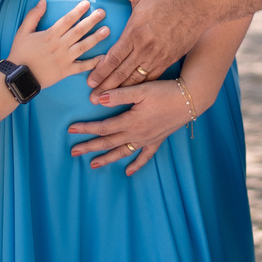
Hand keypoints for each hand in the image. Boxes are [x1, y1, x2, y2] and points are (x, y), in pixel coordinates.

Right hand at [7, 0, 109, 88]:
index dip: (78, 11)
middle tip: (102, 12)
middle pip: (78, 31)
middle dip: (91, 21)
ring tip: (107, 30)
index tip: (87, 3)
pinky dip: (93, 63)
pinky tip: (104, 58)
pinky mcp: (66, 72)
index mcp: (49, 35)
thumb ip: (33, 15)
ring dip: (96, 38)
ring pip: (83, 47)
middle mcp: (59, 46)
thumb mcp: (22, 31)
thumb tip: (43, 1)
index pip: (67, 20)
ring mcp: (64, 59)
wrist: (18, 77)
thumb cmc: (20, 53)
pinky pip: (82, 67)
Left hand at [68, 80, 191, 175]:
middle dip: (90, 147)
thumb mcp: (141, 89)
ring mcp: (147, 139)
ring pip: (123, 152)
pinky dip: (136, 165)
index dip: (86, 128)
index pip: (103, 127)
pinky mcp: (157, 140)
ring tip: (92, 164)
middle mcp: (137, 134)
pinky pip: (145, 156)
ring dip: (107, 158)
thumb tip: (96, 99)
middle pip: (108, 142)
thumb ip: (118, 95)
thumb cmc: (165, 91)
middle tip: (73, 152)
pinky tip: (128, 172)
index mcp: (130, 121)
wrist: (191, 99)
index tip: (71, 130)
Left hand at [86, 0, 201, 94]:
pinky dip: (141, 87)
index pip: (113, 58)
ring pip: (136, 78)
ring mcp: (158, 56)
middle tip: (93, 99)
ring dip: (122, 90)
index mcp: (134, 33)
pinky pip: (152, 77)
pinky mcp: (169, 59)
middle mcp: (145, 48)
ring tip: (109, 101)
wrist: (198, 5)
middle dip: (106, 87)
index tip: (90, 82)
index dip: (100, 71)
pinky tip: (134, 93)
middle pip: (122, 73)